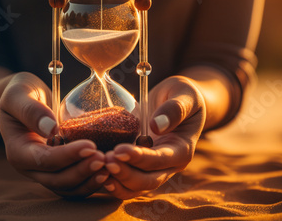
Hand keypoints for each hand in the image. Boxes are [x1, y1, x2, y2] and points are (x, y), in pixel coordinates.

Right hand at [0, 72, 108, 196]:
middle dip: (82, 171)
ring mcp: (44, 173)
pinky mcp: (58, 172)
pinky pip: (75, 184)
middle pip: (57, 180)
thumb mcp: (18, 94)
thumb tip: (51, 128)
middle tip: (104, 158)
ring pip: (68, 187)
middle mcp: (30, 168)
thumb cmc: (19, 94)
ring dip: (89, 180)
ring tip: (109, 167)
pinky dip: (90, 181)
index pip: (44, 160)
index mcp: (18, 151)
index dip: (68, 156)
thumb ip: (30, 110)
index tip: (90, 145)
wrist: (21, 103)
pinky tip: (108, 172)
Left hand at [102, 76, 205, 198]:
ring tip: (98, 166)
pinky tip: (95, 172)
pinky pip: (124, 182)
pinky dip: (111, 180)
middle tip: (106, 160)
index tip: (120, 149)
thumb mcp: (185, 95)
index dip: (140, 158)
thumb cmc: (183, 96)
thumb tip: (156, 125)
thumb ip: (175, 109)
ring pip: (134, 187)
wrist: (178, 102)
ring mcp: (152, 169)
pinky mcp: (138, 167)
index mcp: (182, 150)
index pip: (161, 160)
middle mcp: (168, 165)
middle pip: (147, 181)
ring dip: (116, 181)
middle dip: (125, 174)